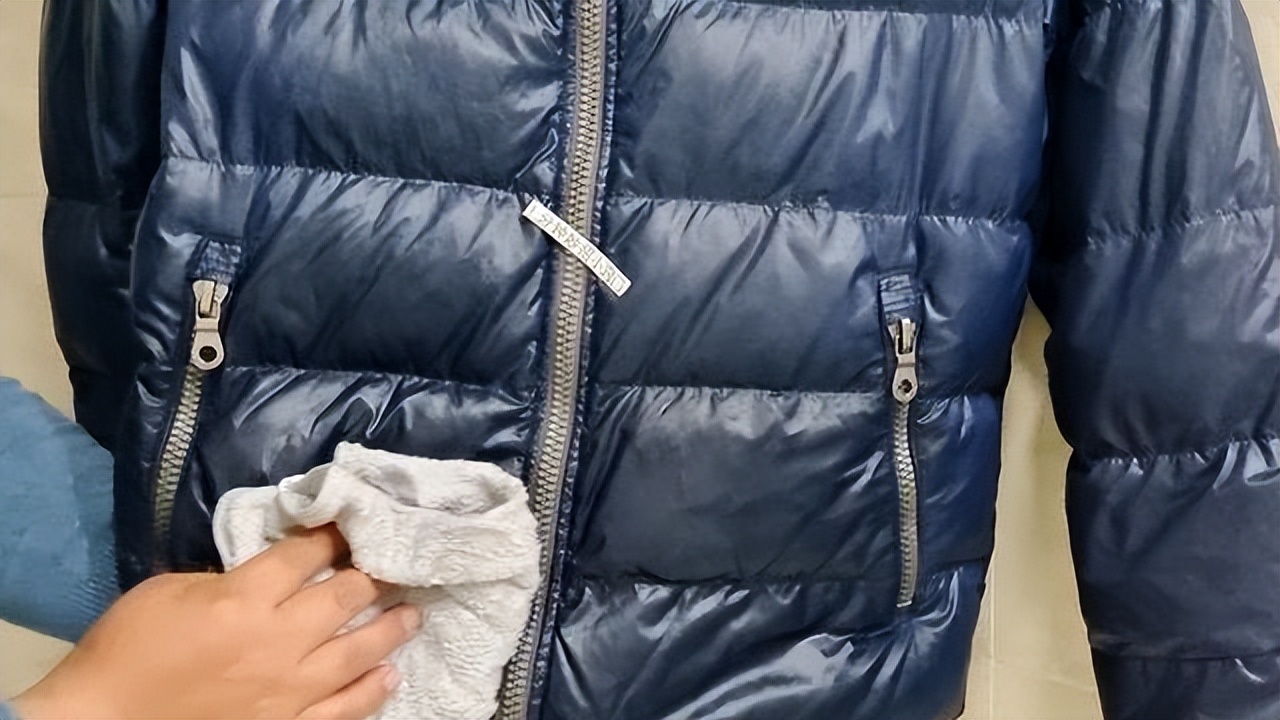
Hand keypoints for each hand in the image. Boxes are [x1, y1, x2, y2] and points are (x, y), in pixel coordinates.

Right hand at [12, 525, 418, 719]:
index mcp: (244, 599)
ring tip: (412, 613)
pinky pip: (343, 709)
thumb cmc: (127, 649)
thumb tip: (265, 574)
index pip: (305, 554)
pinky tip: (391, 675)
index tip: (355, 520)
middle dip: (374, 575)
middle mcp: (277, 640)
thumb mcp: (170, 590)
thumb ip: (227, 578)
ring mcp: (287, 689)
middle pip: (344, 597)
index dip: (333, 534)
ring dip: (390, 629)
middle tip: (399, 563)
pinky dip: (371, 691)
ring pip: (356, 652)